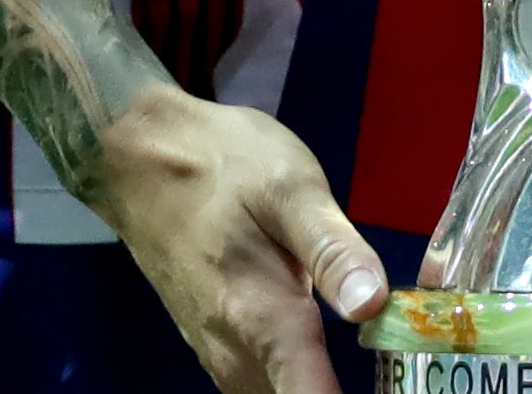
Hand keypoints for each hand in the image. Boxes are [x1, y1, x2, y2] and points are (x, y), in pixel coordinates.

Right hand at [88, 90, 386, 393]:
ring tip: (359, 360)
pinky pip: (258, 381)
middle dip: (332, 388)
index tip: (389, 381)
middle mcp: (235, 352)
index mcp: (263, 318)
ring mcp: (217, 351)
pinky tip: (314, 352)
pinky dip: (289, 378)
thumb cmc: (221, 166)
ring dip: (310, 384)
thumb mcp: (291, 188)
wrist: (140, 159)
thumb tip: (374, 306)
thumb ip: (333, 251)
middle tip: (391, 357)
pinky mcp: (211, 342)